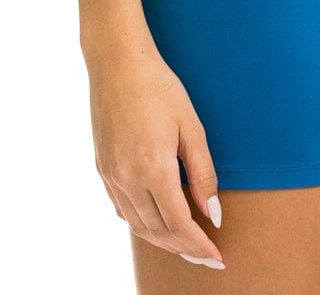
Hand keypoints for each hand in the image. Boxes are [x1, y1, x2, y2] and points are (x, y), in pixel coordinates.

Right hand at [87, 45, 225, 266]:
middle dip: (183, 249)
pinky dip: (142, 224)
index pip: (179, 223)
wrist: (117, 63)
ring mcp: (111, 176)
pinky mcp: (102, 169)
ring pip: (138, 226)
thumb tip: (213, 213)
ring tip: (185, 246)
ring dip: (163, 241)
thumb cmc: (159, 87)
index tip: (217, 257)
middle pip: (157, 231)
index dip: (199, 244)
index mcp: (153, 168)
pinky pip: (122, 210)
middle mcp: (127, 179)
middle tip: (206, 257)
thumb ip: (203, 173)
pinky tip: (157, 223)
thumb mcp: (191, 125)